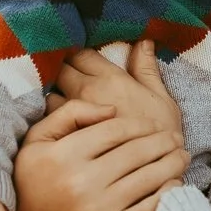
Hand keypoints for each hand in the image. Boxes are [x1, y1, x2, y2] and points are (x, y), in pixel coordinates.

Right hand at [13, 98, 188, 210]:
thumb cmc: (33, 189)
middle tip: (176, 139)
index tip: (153, 126)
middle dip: (163, 142)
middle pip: (136, 152)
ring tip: (182, 157)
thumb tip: (111, 109)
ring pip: (147, 178)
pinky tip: (176, 184)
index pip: (114, 130)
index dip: (140, 125)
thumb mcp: (35, 144)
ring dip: (172, 164)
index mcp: (62, 155)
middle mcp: (79, 182)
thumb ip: (68, 115)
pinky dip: (167, 194)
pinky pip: (147, 209)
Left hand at [56, 42, 182, 138]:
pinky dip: (52, 119)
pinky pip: (49, 120)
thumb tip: (144, 41)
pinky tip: (62, 125)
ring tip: (64, 103)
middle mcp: (87, 90)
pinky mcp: (66, 136)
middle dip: (61, 70)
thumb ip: (146, 68)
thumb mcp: (162, 97)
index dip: (78, 54)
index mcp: (110, 77)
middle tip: (69, 80)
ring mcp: (74, 113)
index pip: (80, 53)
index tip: (80, 61)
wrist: (155, 168)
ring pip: (50, 94)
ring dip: (55, 94)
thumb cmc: (161, 133)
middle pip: (60, 68)